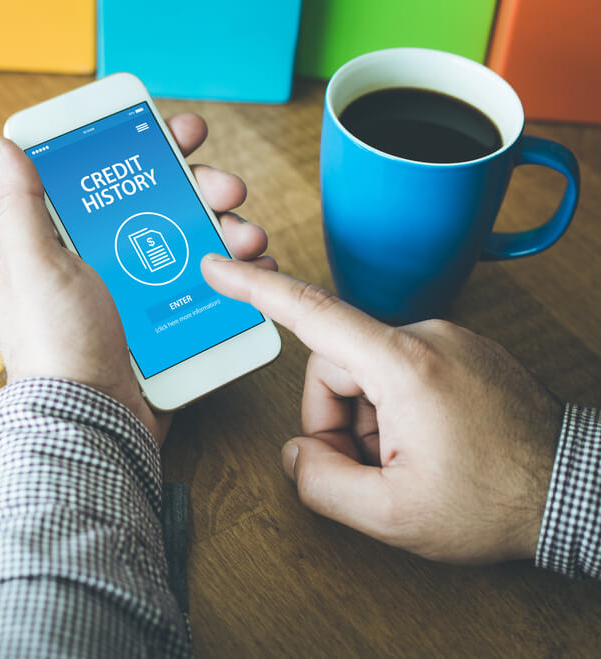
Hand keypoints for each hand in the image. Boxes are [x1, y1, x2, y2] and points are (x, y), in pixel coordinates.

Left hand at [0, 114, 274, 444]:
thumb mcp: (34, 265)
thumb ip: (20, 205)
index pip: (111, 182)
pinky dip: (236, 278)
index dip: (148, 153)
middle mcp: (105, 269)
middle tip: (226, 186)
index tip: (179, 136)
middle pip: (163, 210)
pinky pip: (209, 293)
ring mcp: (140, 301)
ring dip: (226, 230)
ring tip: (247, 235)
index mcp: (66, 249)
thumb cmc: (57, 348)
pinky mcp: (170, 330)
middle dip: (201, 189)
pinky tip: (256, 268)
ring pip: (193, 248)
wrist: (94, 425)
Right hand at [201, 256, 563, 563]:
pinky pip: (401, 373)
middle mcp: (427, 336)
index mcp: (404, 364)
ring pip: (367, 373)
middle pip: (335, 365)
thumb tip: (297, 452)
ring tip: (405, 465)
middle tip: (370, 472)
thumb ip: (322, 483)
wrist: (580, 493)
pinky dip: (396, 412)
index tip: (218, 267)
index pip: (312, 314)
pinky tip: (426, 449)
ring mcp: (449, 341)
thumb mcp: (393, 515)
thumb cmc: (496, 503)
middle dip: (337, 422)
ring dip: (369, 422)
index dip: (255, 290)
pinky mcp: (462, 353)